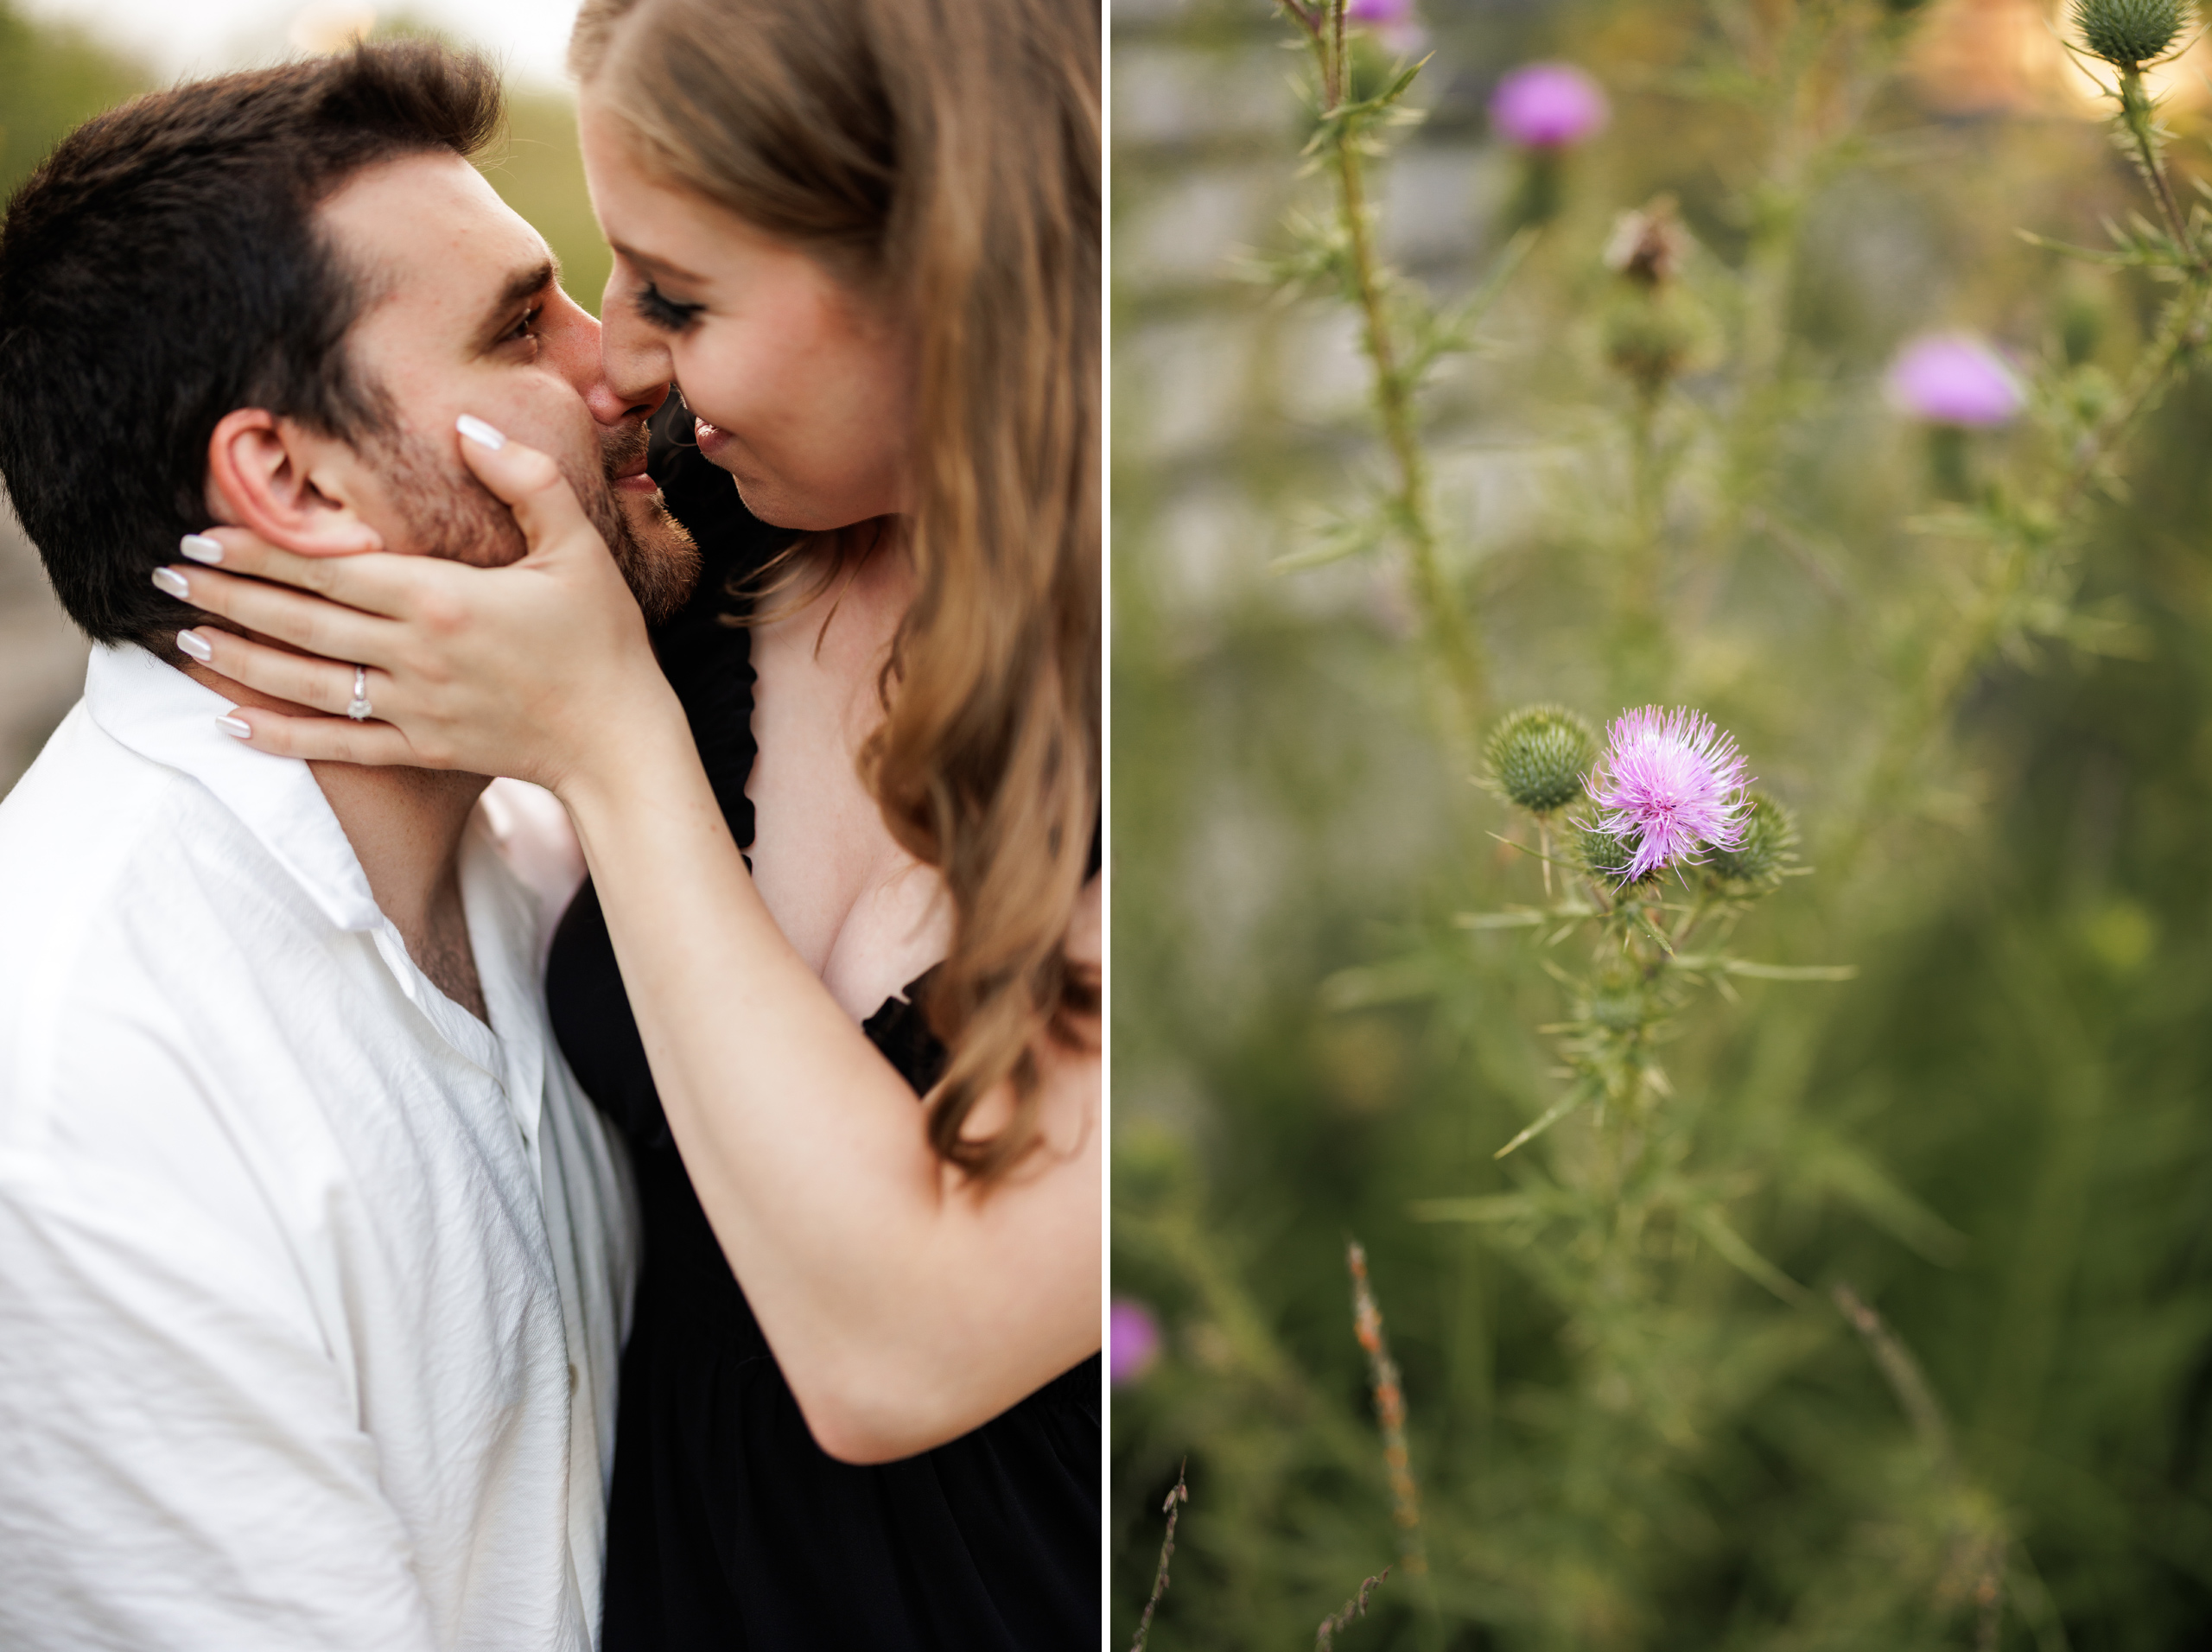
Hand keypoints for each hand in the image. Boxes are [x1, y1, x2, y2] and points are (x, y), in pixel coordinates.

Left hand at [154, 419, 678, 795]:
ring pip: (304, 684)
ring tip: (182, 640)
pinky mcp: (422, 749)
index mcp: (443, 598)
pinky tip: (230, 724)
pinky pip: (336, 745)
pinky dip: (278, 738)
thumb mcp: (578, 546)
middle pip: (300, 623)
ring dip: (237, 662)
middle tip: (162, 579)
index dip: (260, 551)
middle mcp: (416, 654)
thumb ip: (523, 479)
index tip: (203, 536)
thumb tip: (468, 423)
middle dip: (225, 599)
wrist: (621, 741)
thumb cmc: (604, 639)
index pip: (329, 569)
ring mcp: (415, 708)